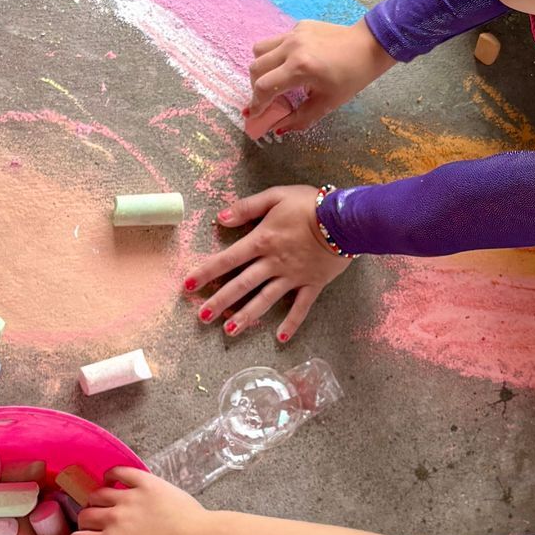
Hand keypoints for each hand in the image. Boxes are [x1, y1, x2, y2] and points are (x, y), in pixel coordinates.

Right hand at [67, 468, 216, 534]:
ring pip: (97, 494)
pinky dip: (111, 476)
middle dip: (87, 523)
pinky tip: (113, 481)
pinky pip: (119, 472)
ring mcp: (128, 498)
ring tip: (107, 506)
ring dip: (97, 501)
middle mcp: (114, 519)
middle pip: (84, 515)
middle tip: (100, 527)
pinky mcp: (144, 482)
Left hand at [184, 183, 348, 340]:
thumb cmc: (310, 204)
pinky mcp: (312, 284)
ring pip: (265, 300)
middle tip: (202, 317)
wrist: (346, 219)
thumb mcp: (276, 196)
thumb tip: (221, 217)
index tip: (187, 286)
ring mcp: (292, 277)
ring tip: (229, 331)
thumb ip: (248, 207)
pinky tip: (281, 338)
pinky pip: (300, 307)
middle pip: (241, 285)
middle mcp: (273, 263)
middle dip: (220, 301)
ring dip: (246, 316)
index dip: (206, 272)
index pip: (227, 260)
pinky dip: (291, 323)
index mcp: (261, 241)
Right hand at [245, 18, 391, 140]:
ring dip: (261, 66)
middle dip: (256, 87)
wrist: (369, 46)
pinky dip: (277, 54)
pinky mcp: (300, 26)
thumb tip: (278, 128)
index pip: (264, 87)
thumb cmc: (352, 77)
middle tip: (266, 97)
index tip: (254, 115)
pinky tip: (293, 62)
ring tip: (274, 77)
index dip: (256, 104)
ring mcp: (294, 33)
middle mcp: (292, 47)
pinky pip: (277, 41)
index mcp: (300, 67)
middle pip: (256, 68)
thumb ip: (300, 118)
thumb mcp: (328, 103)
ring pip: (260, 49)